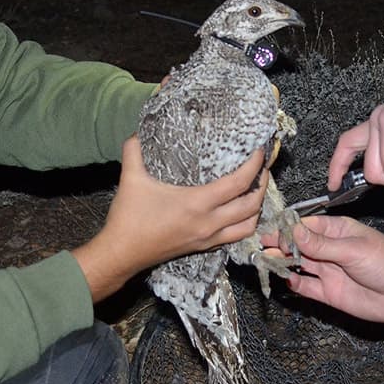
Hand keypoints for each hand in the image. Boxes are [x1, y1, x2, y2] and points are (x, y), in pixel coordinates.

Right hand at [72, 135, 267, 300]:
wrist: (121, 254)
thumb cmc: (129, 217)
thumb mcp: (131, 177)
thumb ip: (135, 149)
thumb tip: (138, 130)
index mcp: (196, 204)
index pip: (238, 183)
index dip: (253, 166)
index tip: (259, 151)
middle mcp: (208, 223)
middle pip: (251, 205)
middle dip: (262, 184)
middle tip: (262, 167)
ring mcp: (208, 238)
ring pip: (248, 225)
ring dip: (257, 207)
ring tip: (255, 189)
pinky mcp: (203, 247)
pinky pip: (235, 236)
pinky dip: (244, 222)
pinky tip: (239, 210)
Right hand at [261, 216, 383, 322]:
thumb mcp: (353, 249)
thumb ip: (321, 244)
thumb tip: (293, 231)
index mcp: (336, 230)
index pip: (303, 225)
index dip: (285, 228)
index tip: (267, 230)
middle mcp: (329, 249)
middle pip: (296, 245)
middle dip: (277, 244)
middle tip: (256, 246)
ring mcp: (328, 271)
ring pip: (297, 265)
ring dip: (281, 263)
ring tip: (262, 261)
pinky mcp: (329, 293)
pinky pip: (306, 287)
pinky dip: (292, 283)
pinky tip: (282, 279)